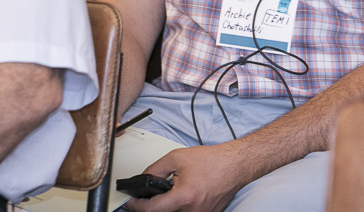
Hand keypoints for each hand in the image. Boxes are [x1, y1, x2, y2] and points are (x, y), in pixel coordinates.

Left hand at [123, 144, 249, 211]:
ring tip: (166, 193)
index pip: (151, 210)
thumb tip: (142, 180)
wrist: (234, 165)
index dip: (135, 205)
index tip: (129, 201)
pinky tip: (178, 197)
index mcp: (184, 197)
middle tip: (145, 196)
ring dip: (165, 207)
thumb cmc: (211, 161)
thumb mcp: (176, 158)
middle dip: (149, 206)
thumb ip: (155, 170)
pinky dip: (177, 208)